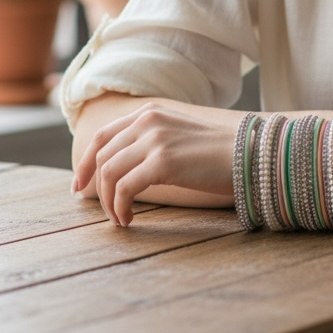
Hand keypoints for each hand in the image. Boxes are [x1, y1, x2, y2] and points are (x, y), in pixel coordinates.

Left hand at [72, 101, 236, 227]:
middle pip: (102, 156)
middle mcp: (148, 121)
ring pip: (109, 174)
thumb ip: (155, 141)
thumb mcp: (181, 135)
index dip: (85, 163)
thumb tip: (130, 168)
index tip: (79, 186)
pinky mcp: (162, 162)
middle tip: (104, 211)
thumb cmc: (222, 151)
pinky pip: (124, 188)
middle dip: (95, 188)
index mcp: (151, 113)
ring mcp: (154, 140)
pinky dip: (120, 207)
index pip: (103, 136)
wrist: (253, 151)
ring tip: (120, 219)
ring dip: (109, 202)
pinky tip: (129, 220)